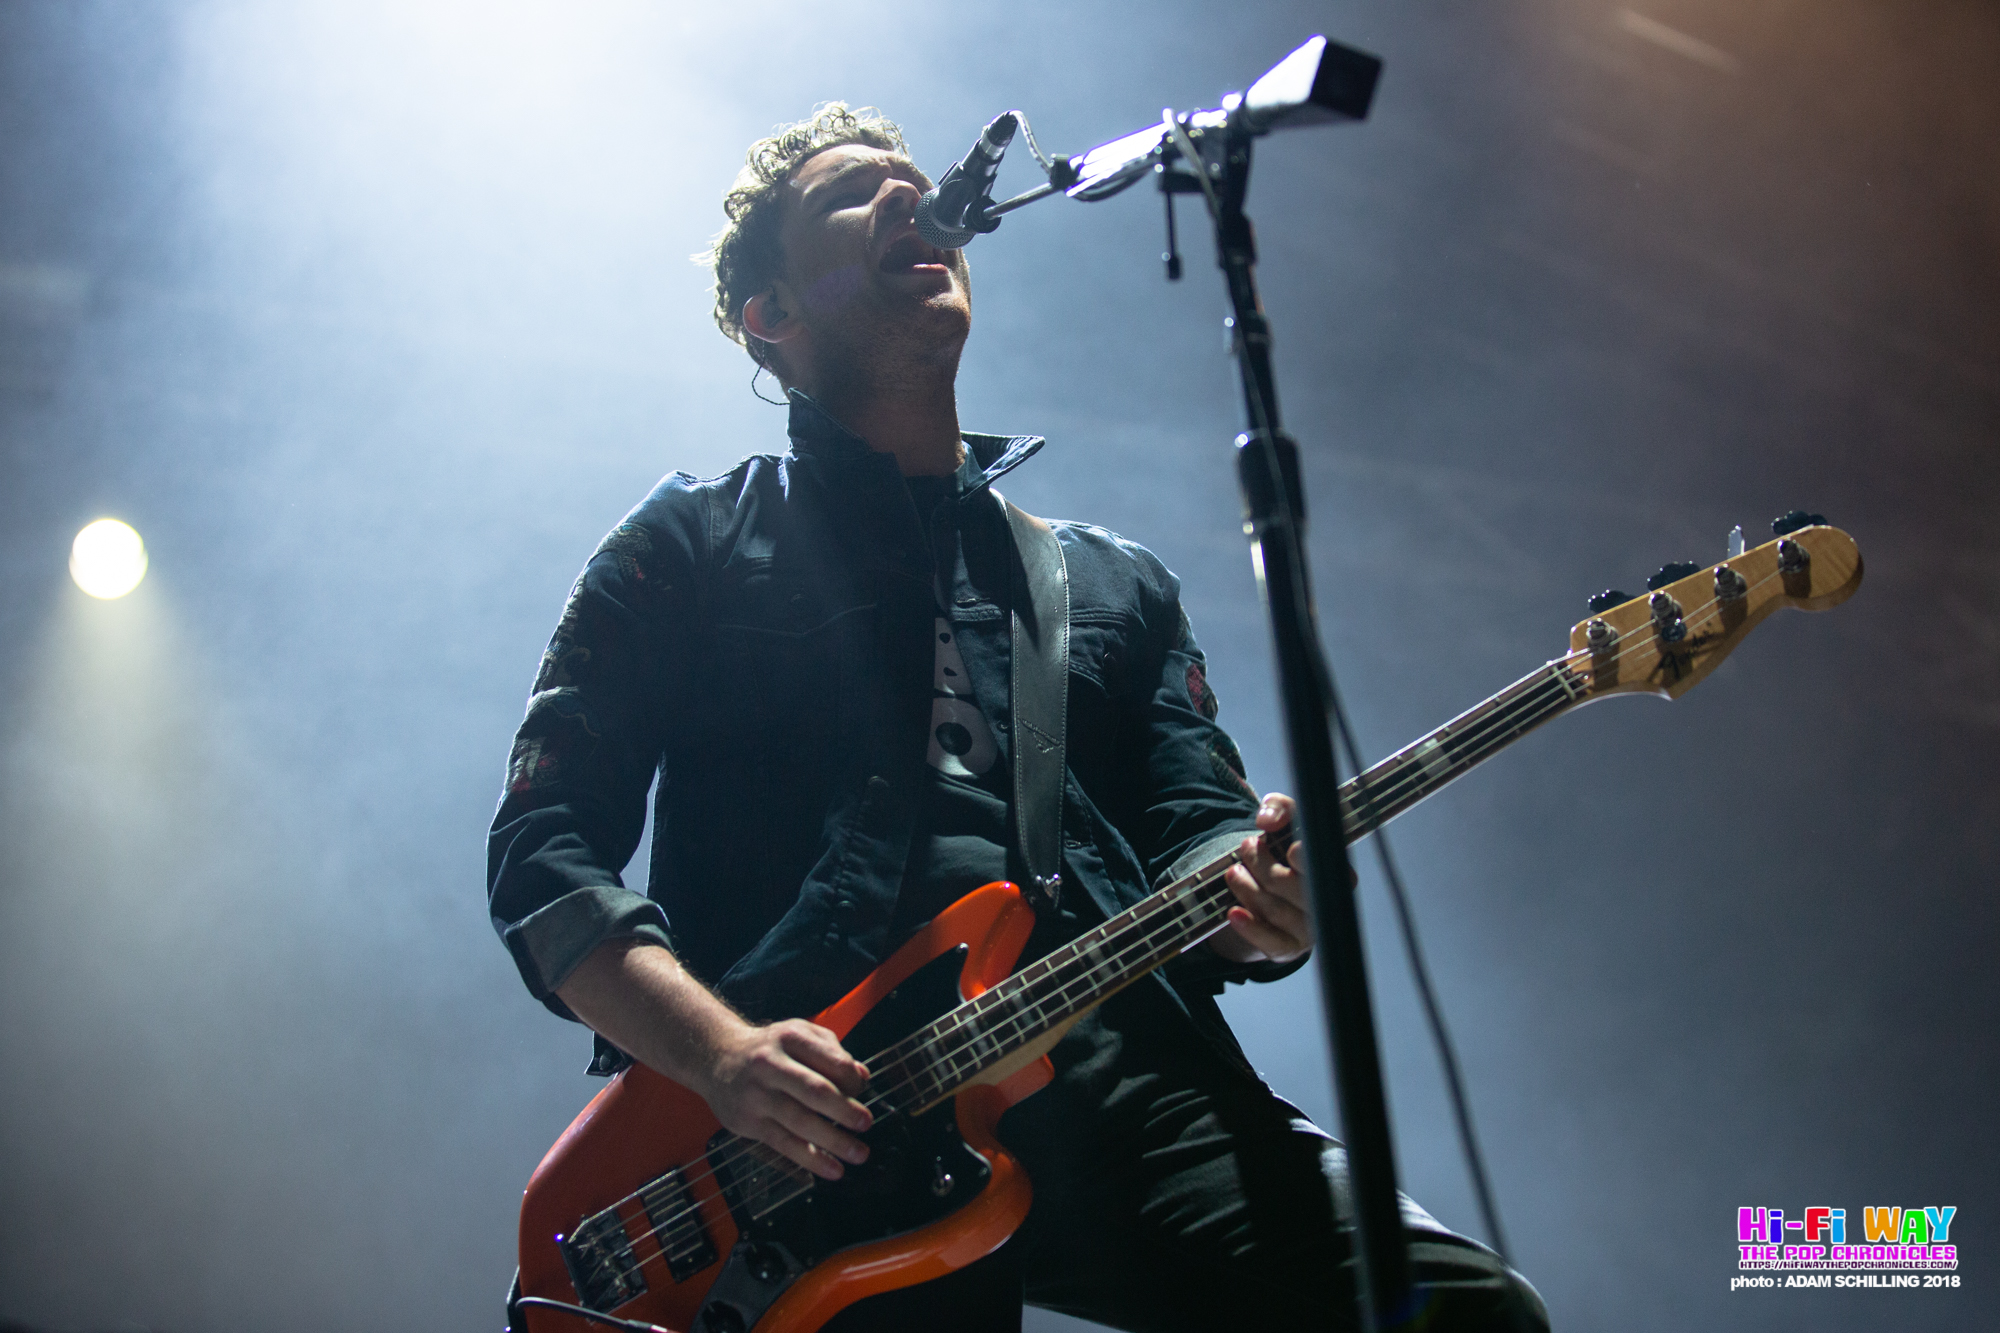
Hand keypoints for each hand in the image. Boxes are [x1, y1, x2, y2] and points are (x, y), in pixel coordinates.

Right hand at [693, 1017, 873, 1180]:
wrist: (717, 1057)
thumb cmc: (769, 1048)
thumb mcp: (799, 1034)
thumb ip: (832, 1051)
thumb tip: (861, 1077)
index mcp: (790, 1038)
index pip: (830, 1059)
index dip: (851, 1078)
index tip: (862, 1090)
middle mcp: (770, 1064)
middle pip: (814, 1090)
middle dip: (845, 1110)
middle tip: (866, 1123)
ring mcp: (757, 1095)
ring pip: (800, 1121)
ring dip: (833, 1141)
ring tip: (858, 1153)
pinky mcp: (748, 1121)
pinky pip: (783, 1143)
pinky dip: (811, 1159)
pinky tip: (832, 1169)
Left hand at [1210, 792, 1313, 964]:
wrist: (1270, 890)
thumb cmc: (1282, 851)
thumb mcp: (1285, 822)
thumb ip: (1281, 808)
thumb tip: (1268, 820)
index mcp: (1334, 869)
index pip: (1325, 866)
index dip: (1308, 860)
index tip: (1291, 849)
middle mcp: (1327, 901)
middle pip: (1292, 886)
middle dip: (1262, 864)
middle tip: (1247, 847)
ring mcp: (1310, 928)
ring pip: (1276, 910)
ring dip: (1247, 888)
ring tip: (1233, 872)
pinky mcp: (1289, 948)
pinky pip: (1271, 942)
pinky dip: (1250, 927)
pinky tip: (1234, 913)